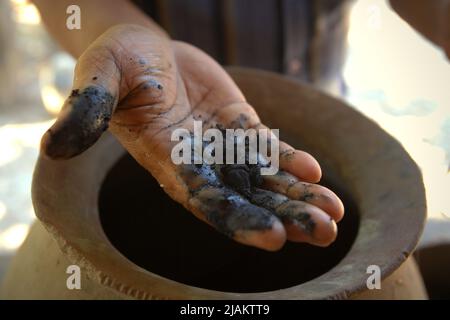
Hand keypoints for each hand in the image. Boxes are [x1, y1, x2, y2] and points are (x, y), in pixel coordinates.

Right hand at [42, 24, 343, 250]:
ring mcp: (222, 147)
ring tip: (332, 216)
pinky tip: (315, 173)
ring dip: (297, 197)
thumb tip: (53, 145)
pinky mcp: (239, 126)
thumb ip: (87, 108)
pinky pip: (268, 149)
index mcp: (166, 162)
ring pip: (263, 180)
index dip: (236, 219)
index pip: (204, 200)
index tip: (273, 238)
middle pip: (244, 199)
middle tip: (322, 234)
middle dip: (282, 217)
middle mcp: (198, 163)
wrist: (144, 49)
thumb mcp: (99, 77)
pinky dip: (291, 161)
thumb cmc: (117, 61)